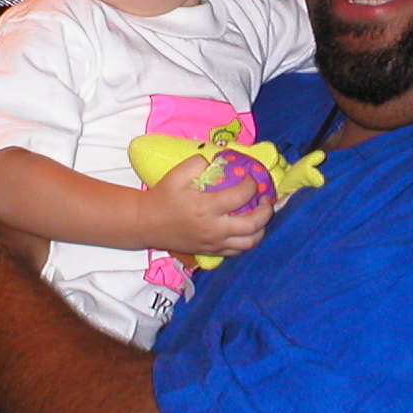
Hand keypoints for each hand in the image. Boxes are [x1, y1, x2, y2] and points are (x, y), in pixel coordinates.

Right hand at [134, 154, 271, 257]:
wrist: (146, 224)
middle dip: (266, 210)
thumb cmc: (162, 198)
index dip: (251, 184)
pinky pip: (238, 251)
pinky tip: (248, 228)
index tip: (251, 177)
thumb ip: (197, 163)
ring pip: (250, 242)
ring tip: (260, 214)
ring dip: (261, 228)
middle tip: (265, 198)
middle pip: (253, 224)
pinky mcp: (211, 251)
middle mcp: (214, 228)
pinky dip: (248, 240)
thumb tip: (217, 160)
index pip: (241, 196)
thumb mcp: (176, 174)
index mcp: (206, 207)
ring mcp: (214, 243)